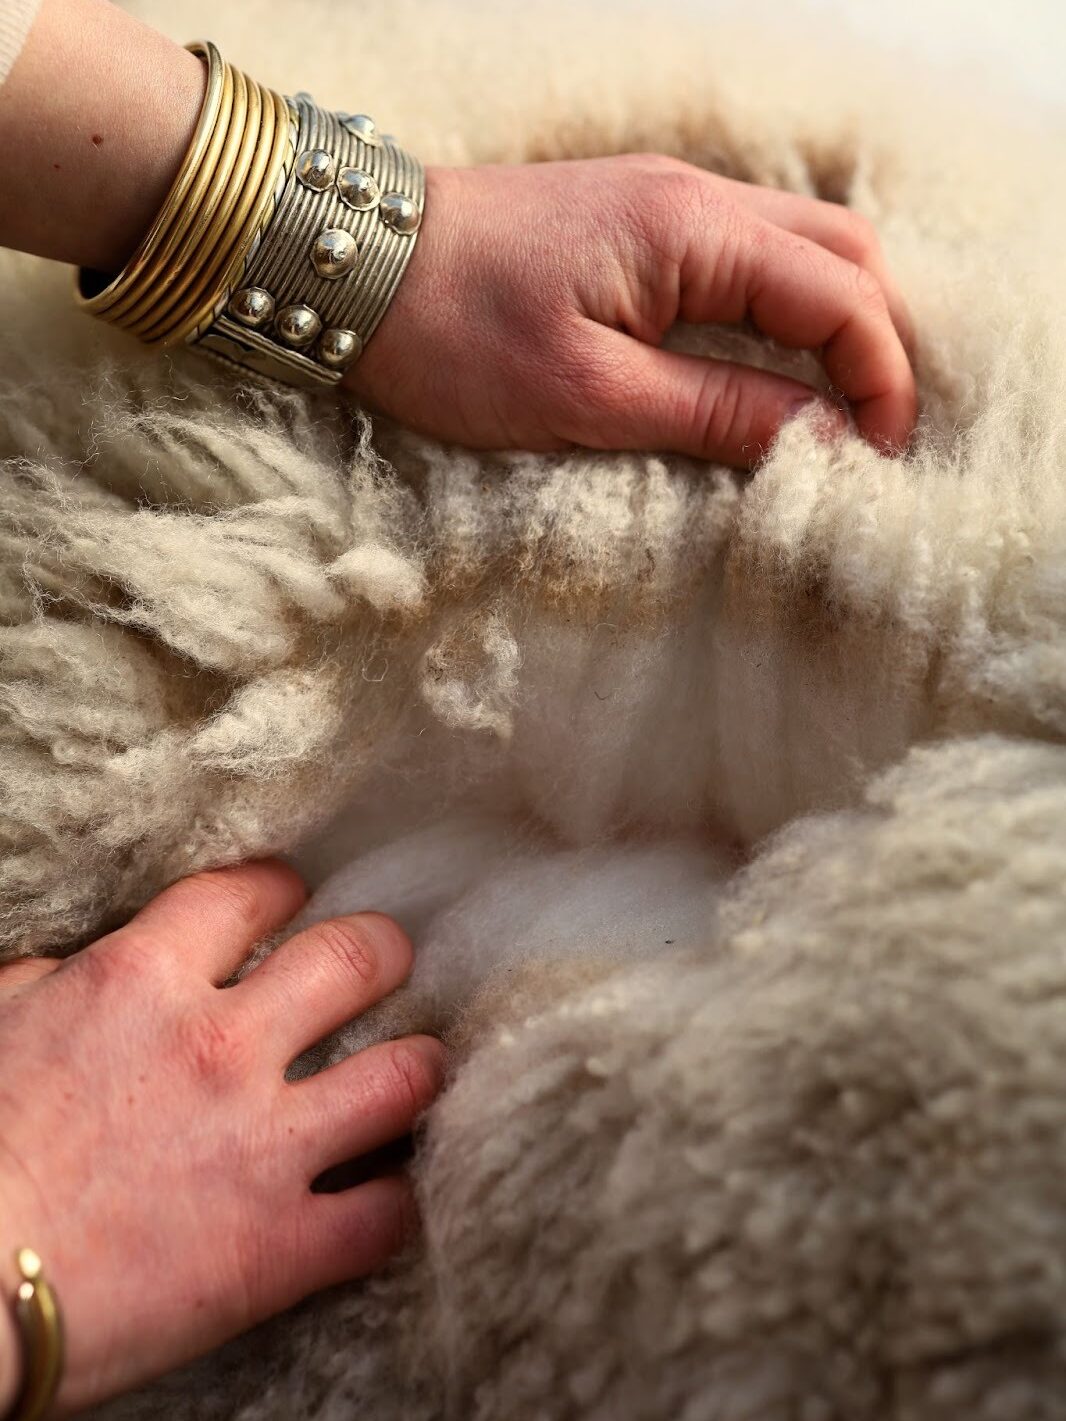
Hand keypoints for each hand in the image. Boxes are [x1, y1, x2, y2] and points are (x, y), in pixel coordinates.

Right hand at [0, 862, 444, 1416]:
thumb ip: (63, 984)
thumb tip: (90, 971)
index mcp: (140, 981)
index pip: (250, 896)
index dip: (284, 891)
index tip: (295, 901)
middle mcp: (219, 1046)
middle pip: (355, 960)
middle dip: (383, 951)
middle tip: (386, 962)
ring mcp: (261, 1145)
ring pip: (403, 1076)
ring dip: (420, 1069)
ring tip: (420, 1069)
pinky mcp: (279, 1248)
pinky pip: (386, 1214)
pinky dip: (400, 1202)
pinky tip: (396, 1192)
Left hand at [348, 156, 916, 468]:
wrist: (350, 262)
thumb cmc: (453, 331)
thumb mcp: (586, 395)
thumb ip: (714, 412)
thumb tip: (823, 438)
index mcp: (693, 231)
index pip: (839, 296)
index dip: (878, 379)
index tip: (879, 459)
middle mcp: (695, 197)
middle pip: (842, 253)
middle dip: (875, 343)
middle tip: (871, 435)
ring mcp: (665, 202)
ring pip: (798, 247)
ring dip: (833, 323)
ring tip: (834, 409)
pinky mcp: (634, 223)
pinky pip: (745, 254)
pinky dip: (781, 309)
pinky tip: (770, 364)